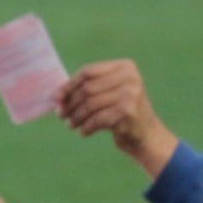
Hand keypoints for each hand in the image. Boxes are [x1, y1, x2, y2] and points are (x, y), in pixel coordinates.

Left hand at [54, 58, 178, 178]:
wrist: (147, 135)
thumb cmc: (121, 111)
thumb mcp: (108, 93)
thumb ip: (86, 88)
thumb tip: (56, 96)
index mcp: (125, 67)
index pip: (88, 72)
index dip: (69, 85)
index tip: (56, 97)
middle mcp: (130, 78)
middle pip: (87, 89)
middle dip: (70, 103)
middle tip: (61, 114)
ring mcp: (131, 95)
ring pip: (90, 105)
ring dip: (76, 117)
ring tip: (71, 124)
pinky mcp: (128, 113)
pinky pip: (97, 119)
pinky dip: (86, 127)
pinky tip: (83, 132)